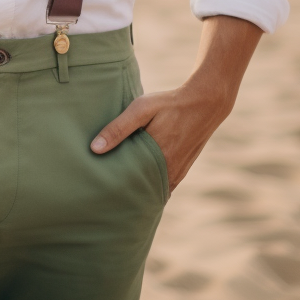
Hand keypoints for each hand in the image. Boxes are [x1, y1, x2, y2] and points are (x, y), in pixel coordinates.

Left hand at [90, 87, 230, 190]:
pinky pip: (166, 186)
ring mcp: (178, 172)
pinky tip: (140, 184)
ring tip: (119, 192)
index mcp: (156, 158)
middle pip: (142, 190)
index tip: (100, 192)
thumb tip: (95, 148)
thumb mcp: (140, 109)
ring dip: (140, 191)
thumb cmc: (169, 104)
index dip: (115, 189)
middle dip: (126, 194)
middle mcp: (169, 170)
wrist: (205, 103)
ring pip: (155, 190)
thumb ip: (118, 128)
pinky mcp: (183, 168)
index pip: (131, 184)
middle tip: (106, 196)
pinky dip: (153, 187)